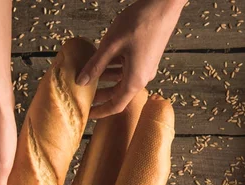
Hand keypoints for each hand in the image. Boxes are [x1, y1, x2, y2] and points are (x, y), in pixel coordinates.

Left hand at [77, 0, 185, 118]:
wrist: (163, 6)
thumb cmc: (140, 23)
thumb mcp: (111, 45)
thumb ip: (95, 65)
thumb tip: (81, 81)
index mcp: (135, 80)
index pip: (116, 105)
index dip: (100, 111)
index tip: (87, 114)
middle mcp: (142, 77)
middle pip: (118, 94)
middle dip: (100, 95)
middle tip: (83, 95)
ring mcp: (145, 68)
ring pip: (122, 80)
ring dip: (106, 79)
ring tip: (88, 75)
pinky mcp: (146, 58)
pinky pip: (127, 69)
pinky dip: (114, 68)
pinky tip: (102, 60)